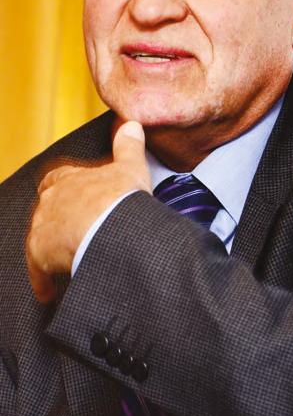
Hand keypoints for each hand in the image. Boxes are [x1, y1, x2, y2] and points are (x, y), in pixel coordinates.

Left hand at [26, 120, 150, 303]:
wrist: (111, 228)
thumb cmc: (121, 199)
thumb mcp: (130, 167)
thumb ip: (129, 145)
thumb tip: (132, 124)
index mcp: (69, 177)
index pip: (58, 178)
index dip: (66, 188)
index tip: (74, 197)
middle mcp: (50, 200)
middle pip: (47, 209)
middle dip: (58, 220)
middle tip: (74, 233)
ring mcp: (42, 226)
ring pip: (41, 238)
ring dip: (52, 249)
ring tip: (67, 262)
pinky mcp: (40, 254)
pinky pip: (38, 269)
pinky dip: (43, 280)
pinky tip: (51, 292)